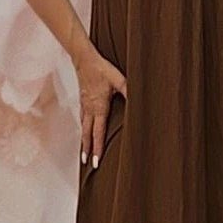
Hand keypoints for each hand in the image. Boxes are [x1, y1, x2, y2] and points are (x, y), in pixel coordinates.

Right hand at [75, 45, 126, 167]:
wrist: (83, 59)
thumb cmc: (101, 68)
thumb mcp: (118, 79)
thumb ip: (129, 90)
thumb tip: (140, 100)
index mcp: (99, 107)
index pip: (98, 132)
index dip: (97, 147)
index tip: (95, 160)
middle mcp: (89, 109)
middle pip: (87, 134)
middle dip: (87, 149)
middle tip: (87, 163)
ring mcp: (84, 105)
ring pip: (83, 127)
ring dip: (83, 141)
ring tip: (83, 152)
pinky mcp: (82, 100)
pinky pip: (82, 119)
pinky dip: (83, 129)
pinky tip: (84, 131)